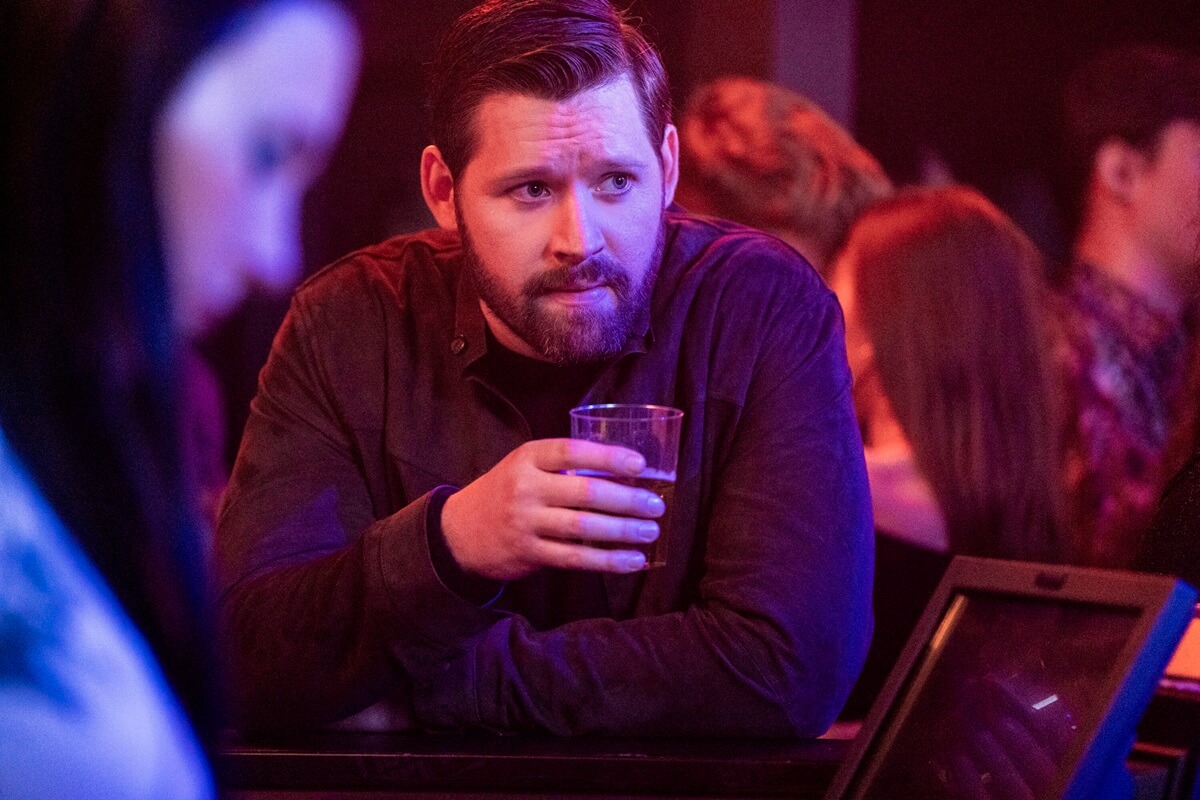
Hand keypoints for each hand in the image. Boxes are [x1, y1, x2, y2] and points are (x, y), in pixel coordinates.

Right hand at [439, 439, 665, 580]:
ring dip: (623, 530)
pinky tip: (632, 560)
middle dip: (626, 499)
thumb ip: (563, 467)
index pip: (572, 452)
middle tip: (656, 505)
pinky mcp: (529, 553)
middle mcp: (526, 488)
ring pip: (584, 527)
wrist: (460, 532)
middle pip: (585, 492)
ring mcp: (526, 522)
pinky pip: (575, 557)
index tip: (640, 465)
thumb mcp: (525, 467)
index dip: (608, 457)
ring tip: (651, 531)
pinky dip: (607, 560)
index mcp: (527, 458)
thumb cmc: (506, 492)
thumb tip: (624, 475)